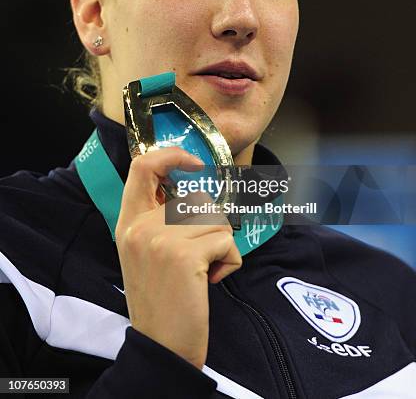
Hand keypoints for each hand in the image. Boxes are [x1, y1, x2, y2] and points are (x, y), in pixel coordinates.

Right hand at [115, 147, 241, 369]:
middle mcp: (140, 225)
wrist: (161, 345)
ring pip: (216, 219)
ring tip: (202, 271)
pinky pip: (227, 240)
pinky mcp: (184, 254)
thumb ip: (156, 219)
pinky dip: (229, 261)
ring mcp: (160, 238)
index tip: (193, 163)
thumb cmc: (160, 299)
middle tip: (198, 258)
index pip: (142, 166)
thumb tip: (192, 193)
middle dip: (210, 226)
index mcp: (128, 222)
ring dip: (220, 245)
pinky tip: (210, 281)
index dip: (171, 155)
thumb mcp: (143, 252)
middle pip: (196, 199)